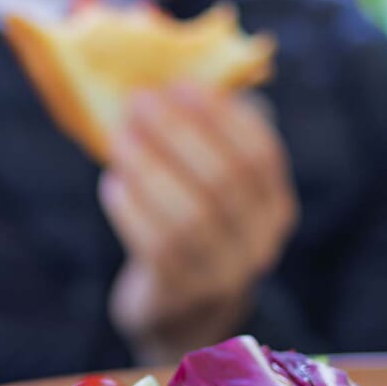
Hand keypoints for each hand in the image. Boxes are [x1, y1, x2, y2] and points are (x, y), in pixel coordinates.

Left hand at [98, 85, 297, 364]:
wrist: (181, 312)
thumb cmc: (192, 228)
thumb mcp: (209, 187)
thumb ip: (206, 140)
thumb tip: (176, 73)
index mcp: (275, 206)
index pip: (260, 154)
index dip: (222, 115)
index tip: (182, 84)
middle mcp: (259, 242)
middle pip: (224, 180)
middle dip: (177, 133)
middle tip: (138, 101)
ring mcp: (222, 274)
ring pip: (188, 214)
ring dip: (148, 167)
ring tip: (119, 137)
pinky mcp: (180, 293)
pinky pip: (156, 247)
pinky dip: (131, 209)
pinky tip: (111, 184)